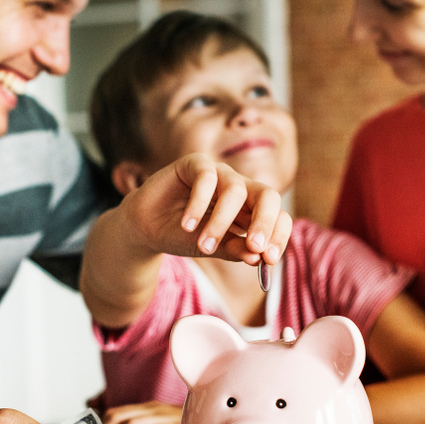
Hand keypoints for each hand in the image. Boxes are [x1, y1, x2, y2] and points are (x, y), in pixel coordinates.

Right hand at [122, 153, 290, 265]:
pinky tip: (187, 225)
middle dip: (264, 222)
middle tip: (254, 246)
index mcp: (251, 210)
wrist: (146, 228)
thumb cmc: (182, 236)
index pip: (278, 217)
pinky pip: (206, 178)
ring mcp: (219, 174)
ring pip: (236, 190)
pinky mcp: (195, 164)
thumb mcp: (212, 248)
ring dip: (220, 222)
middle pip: (268, 196)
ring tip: (204, 246)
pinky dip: (198, 204)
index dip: (279, 236)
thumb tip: (258, 258)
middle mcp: (240, 189)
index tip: (268, 260)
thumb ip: (234, 250)